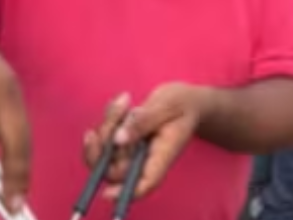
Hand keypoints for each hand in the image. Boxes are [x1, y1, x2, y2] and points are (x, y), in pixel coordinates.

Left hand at [84, 83, 202, 199]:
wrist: (187, 100)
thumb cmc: (183, 104)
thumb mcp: (168, 105)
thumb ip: (144, 121)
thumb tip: (118, 140)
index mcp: (163, 156)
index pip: (144, 184)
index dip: (124, 193)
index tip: (106, 193)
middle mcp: (145, 160)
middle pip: (114, 170)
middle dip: (104, 143)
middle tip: (117, 112)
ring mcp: (133, 153)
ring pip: (106, 153)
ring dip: (106, 126)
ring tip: (124, 102)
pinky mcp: (125, 142)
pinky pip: (105, 139)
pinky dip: (108, 121)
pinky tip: (121, 104)